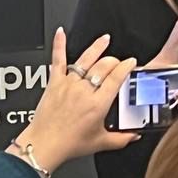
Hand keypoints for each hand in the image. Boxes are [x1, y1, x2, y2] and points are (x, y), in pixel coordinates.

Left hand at [8, 29, 137, 173]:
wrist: (44, 145)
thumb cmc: (69, 144)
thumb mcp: (100, 142)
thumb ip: (121, 138)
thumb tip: (134, 135)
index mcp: (98, 104)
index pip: (117, 77)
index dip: (126, 67)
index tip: (131, 63)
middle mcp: (84, 90)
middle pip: (104, 66)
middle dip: (115, 60)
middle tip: (119, 62)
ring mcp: (69, 84)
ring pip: (85, 59)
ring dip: (97, 47)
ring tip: (105, 39)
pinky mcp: (54, 82)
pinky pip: (57, 59)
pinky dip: (58, 45)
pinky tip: (61, 32)